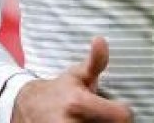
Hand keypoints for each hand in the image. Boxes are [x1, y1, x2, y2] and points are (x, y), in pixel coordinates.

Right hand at [11, 37, 132, 121]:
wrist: (29, 108)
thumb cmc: (60, 90)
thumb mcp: (78, 74)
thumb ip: (95, 61)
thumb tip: (100, 39)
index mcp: (78, 103)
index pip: (121, 116)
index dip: (124, 112)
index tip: (119, 108)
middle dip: (107, 121)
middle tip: (100, 113)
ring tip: (92, 119)